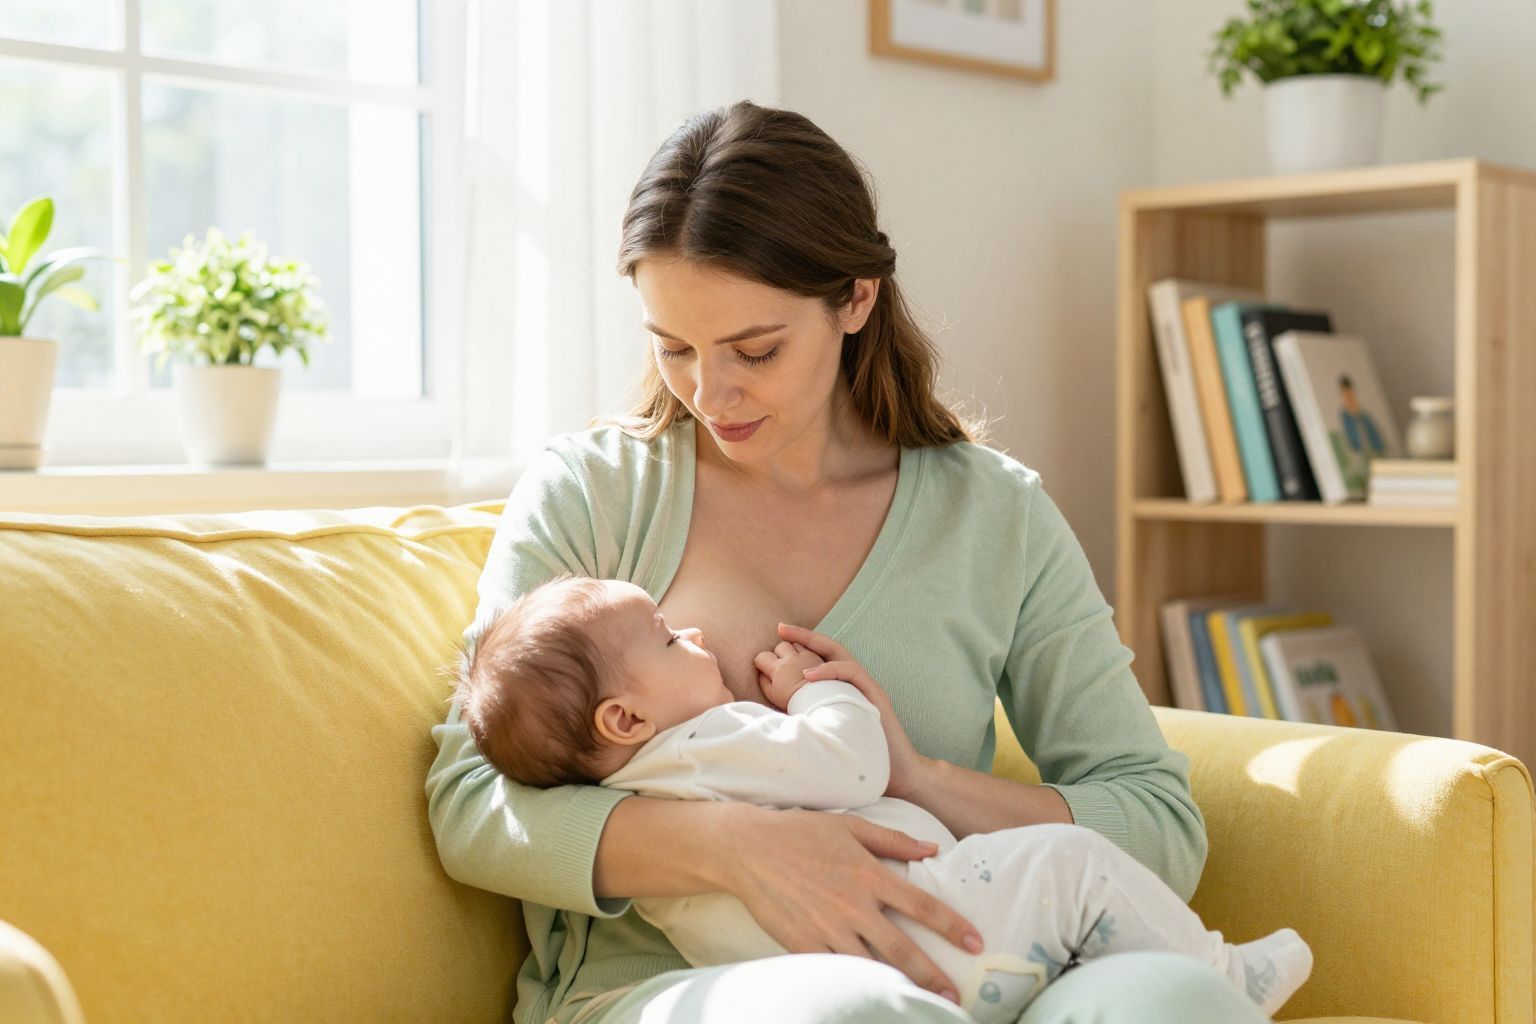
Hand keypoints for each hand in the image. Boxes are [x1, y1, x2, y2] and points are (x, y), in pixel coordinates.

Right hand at [723, 805, 982, 1002]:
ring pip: (871, 967)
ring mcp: (827, 928)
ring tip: (919, 1005)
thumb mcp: (851, 826)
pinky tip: (871, 997)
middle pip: (902, 948)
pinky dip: (856, 986)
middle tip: (954, 997)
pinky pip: (836, 972)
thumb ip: (894, 841)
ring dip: (898, 987)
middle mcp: (853, 905)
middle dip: (932, 976)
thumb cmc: (801, 832)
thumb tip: (932, 848)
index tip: (975, 943)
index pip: (921, 905)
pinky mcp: (803, 944)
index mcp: (869, 874)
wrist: (748, 848)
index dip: (952, 926)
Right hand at [752, 640, 823, 708]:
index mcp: (778, 668)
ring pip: (794, 644)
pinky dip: (802, 652)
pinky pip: (806, 648)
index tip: (763, 667)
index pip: (762, 656)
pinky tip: (802, 661)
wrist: (817, 701)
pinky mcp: (816, 656)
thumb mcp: (774, 695)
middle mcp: (790, 658)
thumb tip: (761, 672)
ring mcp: (805, 655)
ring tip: (792, 661)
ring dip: (791, 650)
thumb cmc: (794, 701)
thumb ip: (764, 681)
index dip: (761, 662)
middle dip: (778, 653)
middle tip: (779, 664)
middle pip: (779, 646)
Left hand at [777, 623, 932, 801]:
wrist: (895, 773)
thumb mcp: (828, 731)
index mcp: (844, 688)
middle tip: (780, 628)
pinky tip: (808, 676)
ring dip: (814, 646)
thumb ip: (810, 718)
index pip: (822, 658)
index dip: (801, 646)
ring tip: (789, 644)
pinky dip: (830, 670)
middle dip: (804, 636)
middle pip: (831, 648)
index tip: (777, 638)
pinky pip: (852, 673)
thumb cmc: (858, 756)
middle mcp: (856, 682)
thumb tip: (777, 719)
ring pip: (841, 655)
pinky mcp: (875, 695)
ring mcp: (867, 687)